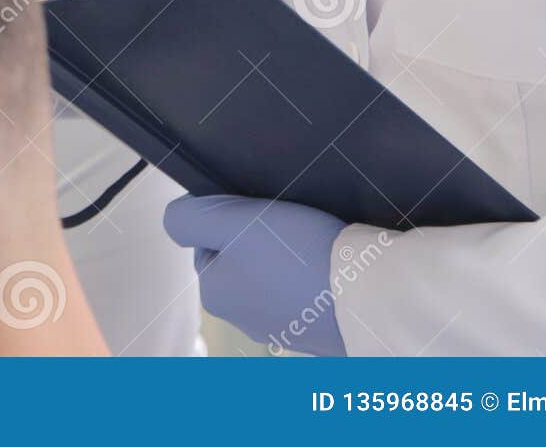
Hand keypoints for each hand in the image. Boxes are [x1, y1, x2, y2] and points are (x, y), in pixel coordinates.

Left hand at [163, 193, 348, 355]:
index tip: (258, 213)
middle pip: (241, 258)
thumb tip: (174, 219)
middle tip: (287, 225)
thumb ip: (189, 218)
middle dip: (259, 238)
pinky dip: (316, 275)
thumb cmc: (299, 256)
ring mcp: (284, 329)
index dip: (230, 217)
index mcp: (216, 295)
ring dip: (290, 255)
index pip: (207, 241)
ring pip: (275, 275)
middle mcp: (243, 320)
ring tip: (312, 242)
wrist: (371, 297)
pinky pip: (308, 292)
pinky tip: (331, 265)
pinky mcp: (319, 332)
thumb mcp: (232, 222)